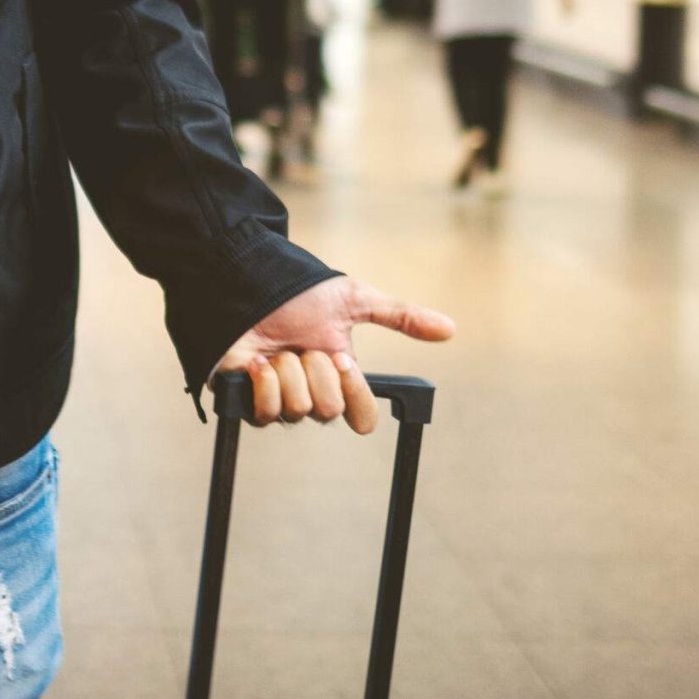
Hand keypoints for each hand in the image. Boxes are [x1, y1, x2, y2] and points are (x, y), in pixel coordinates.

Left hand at [214, 275, 454, 433]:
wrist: (248, 282)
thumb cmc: (298, 291)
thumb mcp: (354, 300)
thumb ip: (401, 316)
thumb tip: (451, 329)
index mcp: (340, 377)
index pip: (362, 417)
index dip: (355, 393)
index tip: (343, 360)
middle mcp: (313, 394)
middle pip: (329, 411)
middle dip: (317, 370)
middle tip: (304, 345)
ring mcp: (280, 401)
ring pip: (298, 410)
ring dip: (289, 370)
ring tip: (279, 347)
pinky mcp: (248, 402)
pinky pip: (266, 412)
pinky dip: (265, 382)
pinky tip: (258, 361)